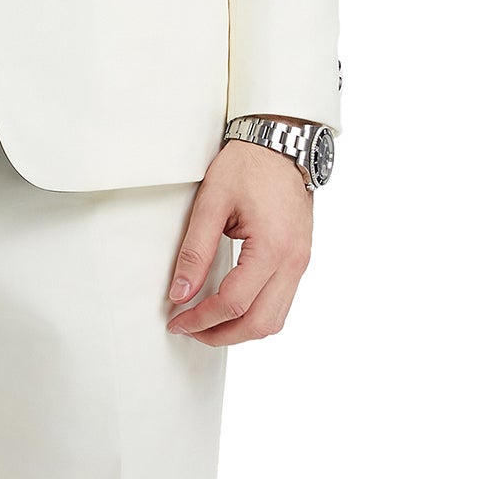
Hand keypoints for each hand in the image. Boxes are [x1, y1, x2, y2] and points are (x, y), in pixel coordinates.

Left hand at [166, 140, 313, 343]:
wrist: (280, 144)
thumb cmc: (248, 165)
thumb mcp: (211, 203)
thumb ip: (195, 251)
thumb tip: (180, 293)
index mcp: (273, 247)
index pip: (234, 303)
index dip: (202, 319)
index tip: (177, 321)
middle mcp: (293, 261)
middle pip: (260, 323)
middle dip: (221, 335)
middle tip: (189, 329)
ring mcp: (301, 262)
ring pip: (274, 320)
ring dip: (240, 330)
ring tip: (207, 323)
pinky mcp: (299, 260)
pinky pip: (281, 303)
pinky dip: (255, 314)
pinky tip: (230, 308)